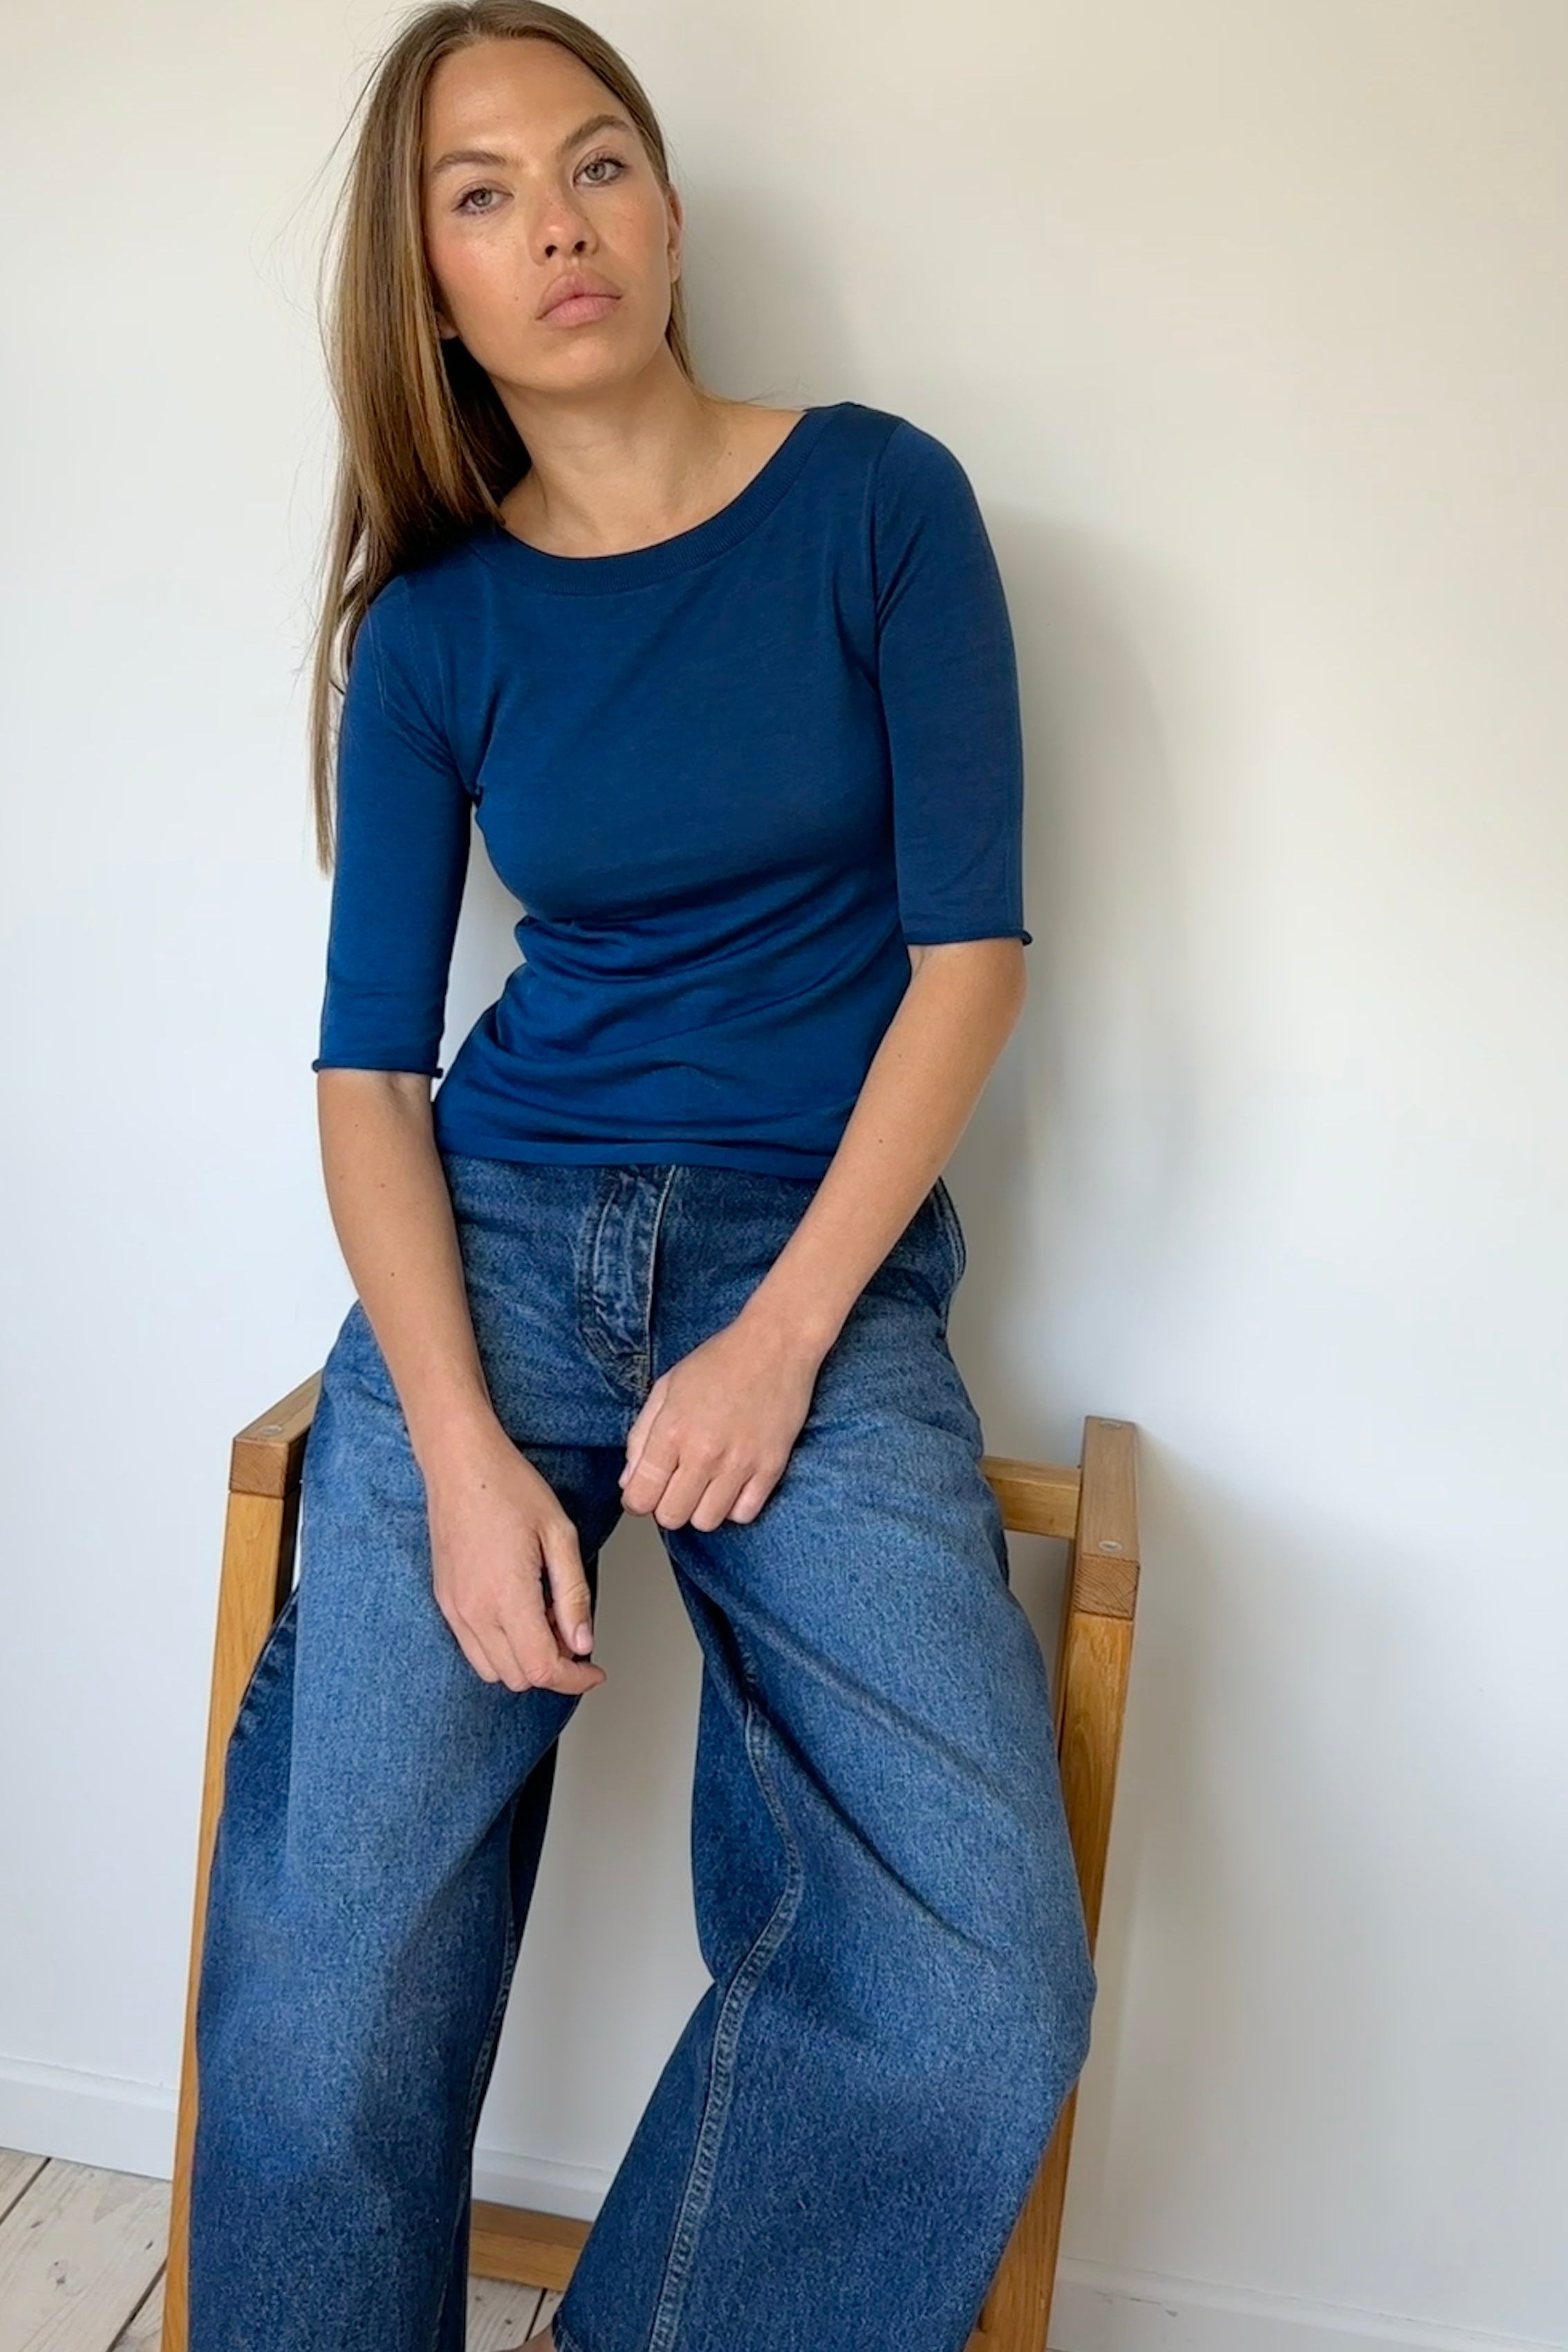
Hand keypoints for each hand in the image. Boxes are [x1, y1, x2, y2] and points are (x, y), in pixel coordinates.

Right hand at [423, 1422, 607, 1694]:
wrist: (459, 1464)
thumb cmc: (509, 1488)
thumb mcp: (560, 1535)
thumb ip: (573, 1595)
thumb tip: (582, 1642)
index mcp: (506, 1596)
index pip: (542, 1668)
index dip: (574, 1679)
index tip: (594, 1669)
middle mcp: (473, 1611)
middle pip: (518, 1677)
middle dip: (553, 1666)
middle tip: (572, 1631)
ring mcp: (454, 1609)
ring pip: (493, 1670)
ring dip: (524, 1659)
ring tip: (545, 1617)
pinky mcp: (444, 1601)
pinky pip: (472, 1648)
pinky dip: (501, 1647)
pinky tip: (518, 1610)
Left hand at [619, 1307, 824, 1530]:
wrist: (775, 1345)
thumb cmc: (720, 1362)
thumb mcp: (666, 1388)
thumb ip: (641, 1436)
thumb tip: (629, 1480)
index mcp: (672, 1430)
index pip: (640, 1497)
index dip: (637, 1499)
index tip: (644, 1492)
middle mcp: (704, 1452)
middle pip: (671, 1516)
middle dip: (666, 1506)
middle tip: (675, 1485)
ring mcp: (740, 1463)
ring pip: (706, 1522)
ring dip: (700, 1509)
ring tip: (705, 1484)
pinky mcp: (770, 1467)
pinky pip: (744, 1515)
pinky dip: (734, 1506)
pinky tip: (732, 1483)